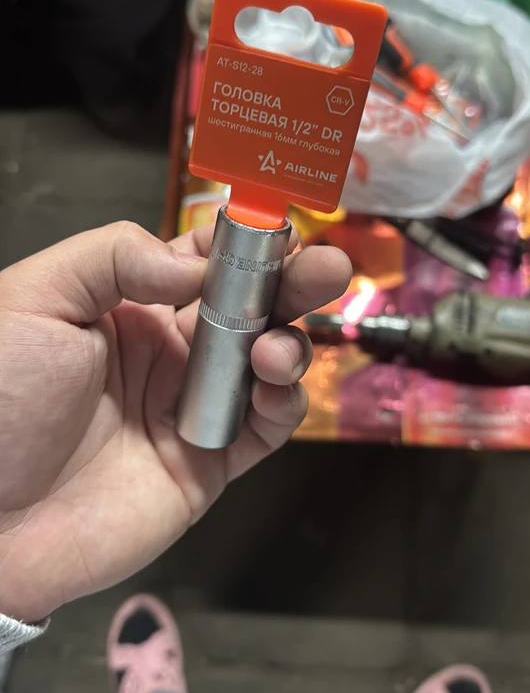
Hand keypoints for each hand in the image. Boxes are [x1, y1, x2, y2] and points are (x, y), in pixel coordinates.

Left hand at [0, 221, 350, 622]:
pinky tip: (276, 388)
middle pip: (249, 308)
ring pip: (267, 364)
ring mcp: (191, 407)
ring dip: (289, 345)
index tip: (277, 229)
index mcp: (127, 306)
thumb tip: (192, 263)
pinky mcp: (209, 464)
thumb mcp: (36, 300)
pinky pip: (264, 428)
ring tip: (274, 350)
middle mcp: (166, 352)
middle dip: (293, 284)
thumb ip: (115, 257)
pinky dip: (284, 404)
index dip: (242, 243)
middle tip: (329, 267)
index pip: (201, 261)